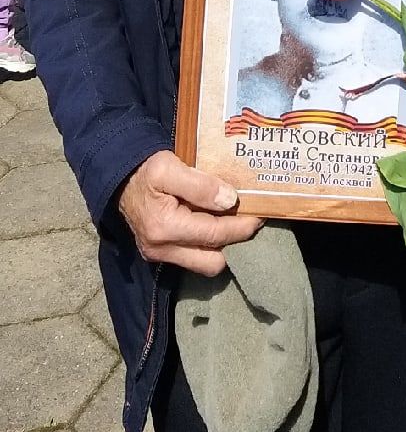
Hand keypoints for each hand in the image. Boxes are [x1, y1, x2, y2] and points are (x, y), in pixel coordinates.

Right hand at [117, 150, 261, 275]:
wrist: (120, 178)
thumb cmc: (145, 170)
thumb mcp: (170, 167)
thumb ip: (200, 185)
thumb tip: (229, 201)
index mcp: (165, 227)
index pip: (215, 235)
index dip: (241, 226)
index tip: (260, 216)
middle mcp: (161, 249)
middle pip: (212, 262)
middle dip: (233, 243)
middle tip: (247, 220)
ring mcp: (158, 255)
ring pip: (204, 264)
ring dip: (220, 247)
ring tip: (232, 223)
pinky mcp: (159, 254)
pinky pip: (192, 258)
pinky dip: (206, 245)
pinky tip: (214, 225)